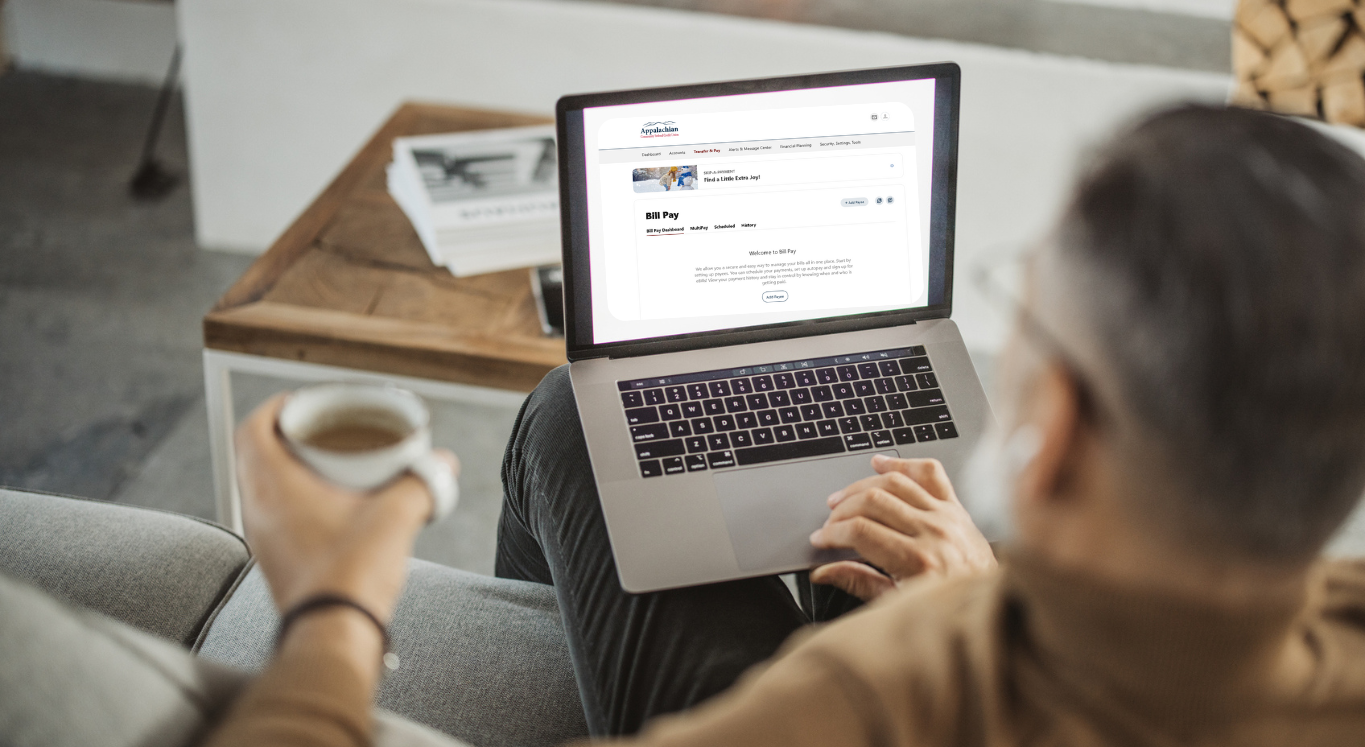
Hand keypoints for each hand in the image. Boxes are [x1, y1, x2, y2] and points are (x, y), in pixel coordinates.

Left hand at [234, 394, 459, 621]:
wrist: (334, 632)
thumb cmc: (351, 574)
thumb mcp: (396, 516)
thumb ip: (422, 482)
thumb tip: (443, 462)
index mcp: (274, 486)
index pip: (252, 429)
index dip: (274, 407)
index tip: (302, 401)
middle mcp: (257, 509)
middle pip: (255, 454)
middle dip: (287, 434)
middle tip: (321, 429)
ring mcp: (263, 538)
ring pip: (263, 486)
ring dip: (289, 468)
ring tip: (330, 464)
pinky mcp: (275, 559)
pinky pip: (274, 514)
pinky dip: (295, 499)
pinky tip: (333, 506)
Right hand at [809, 454, 994, 600]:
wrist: (993, 605)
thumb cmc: (947, 607)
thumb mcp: (898, 604)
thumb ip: (858, 583)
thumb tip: (823, 572)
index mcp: (917, 561)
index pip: (860, 531)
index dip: (832, 532)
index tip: (820, 539)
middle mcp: (933, 532)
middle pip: (872, 502)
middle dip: (841, 510)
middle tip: (829, 523)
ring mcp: (946, 515)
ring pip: (895, 483)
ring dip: (861, 486)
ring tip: (842, 499)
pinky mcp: (956, 506)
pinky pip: (929, 473)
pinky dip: (903, 464)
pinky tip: (880, 464)